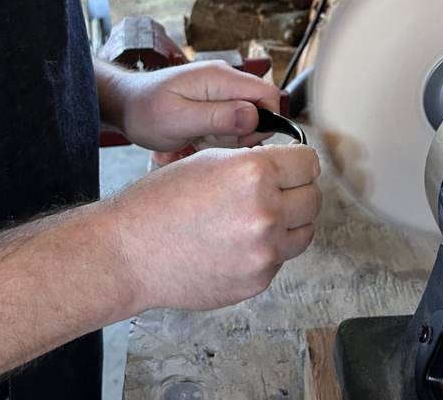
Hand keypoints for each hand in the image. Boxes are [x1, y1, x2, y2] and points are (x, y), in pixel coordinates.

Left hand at [107, 61, 280, 151]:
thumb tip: (255, 116)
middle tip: (213, 141)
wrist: (124, 105)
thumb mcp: (179, 121)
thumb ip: (218, 118)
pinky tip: (198, 136)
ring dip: (229, 136)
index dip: (265, 122)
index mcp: (221, 78)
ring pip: (247, 118)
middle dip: (244, 132)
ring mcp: (220, 88)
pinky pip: (232, 121)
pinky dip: (219, 134)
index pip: (268, 94)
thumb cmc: (144, 112)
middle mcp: (225, 78)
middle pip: (260, 108)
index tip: (242, 140)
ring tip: (200, 138)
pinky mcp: (214, 99)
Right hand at [107, 144, 321, 310]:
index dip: (298, 163)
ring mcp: (264, 252)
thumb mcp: (208, 162)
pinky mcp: (258, 281)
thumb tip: (289, 168)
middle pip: (313, 198)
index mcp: (253, 173)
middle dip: (297, 192)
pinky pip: (280, 259)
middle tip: (275, 192)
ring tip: (255, 220)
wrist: (128, 253)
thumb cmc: (158, 204)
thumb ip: (255, 163)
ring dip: (288, 224)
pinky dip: (267, 251)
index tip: (292, 168)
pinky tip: (236, 244)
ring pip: (304, 232)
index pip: (309, 163)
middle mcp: (266, 212)